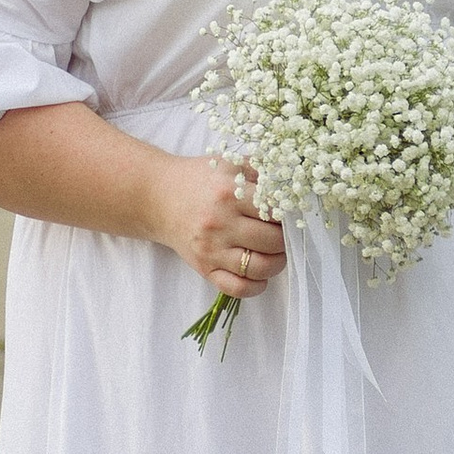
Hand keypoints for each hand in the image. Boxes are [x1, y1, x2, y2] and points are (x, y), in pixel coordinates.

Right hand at [154, 154, 287, 304]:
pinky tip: (260, 274)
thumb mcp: (231, 165)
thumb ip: (262, 172)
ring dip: (277, 263)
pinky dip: (255, 287)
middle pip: (272, 241)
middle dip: (286, 239)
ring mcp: (211, 250)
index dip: (290, 214)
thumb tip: (294, 187)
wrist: (158, 197)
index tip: (292, 214)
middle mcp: (220, 224)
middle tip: (285, 234)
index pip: (276, 211)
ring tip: (276, 252)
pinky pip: (236, 288)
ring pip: (259, 268)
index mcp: (229, 194)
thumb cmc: (200, 179)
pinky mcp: (203, 268)